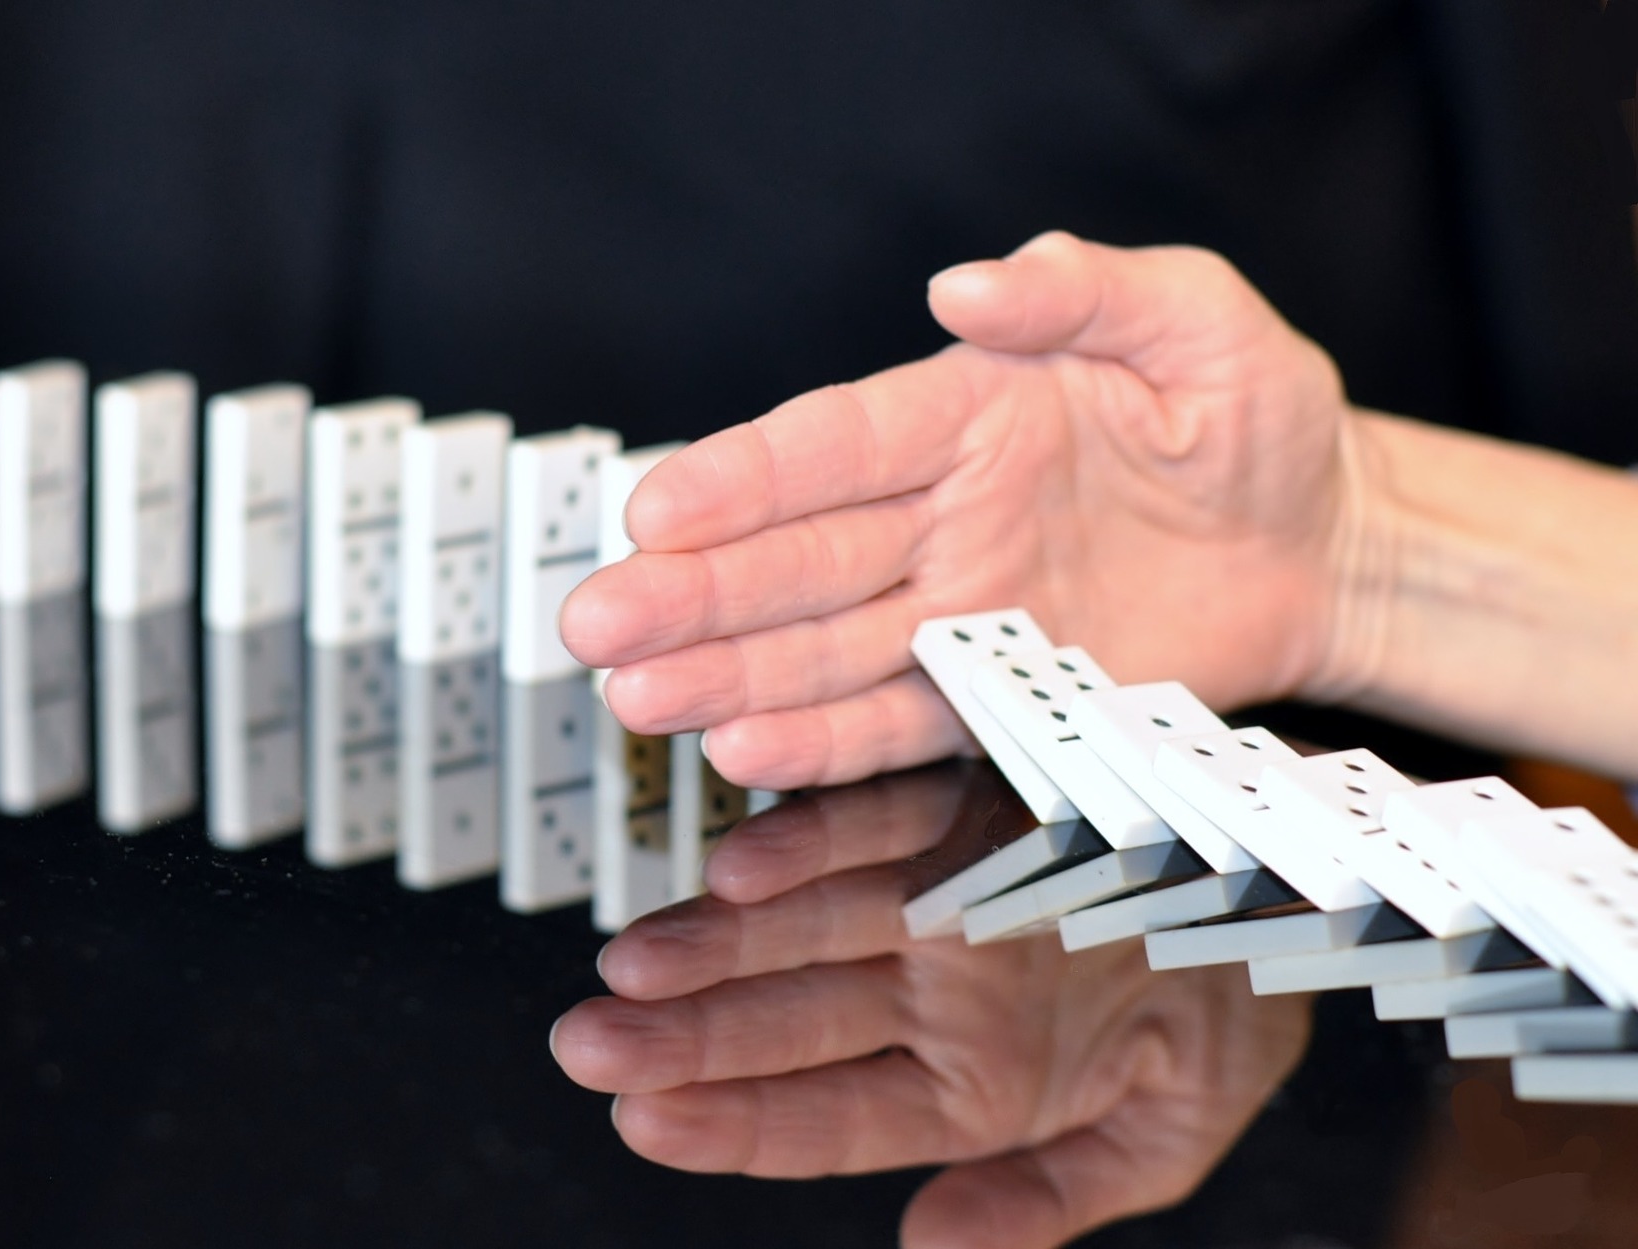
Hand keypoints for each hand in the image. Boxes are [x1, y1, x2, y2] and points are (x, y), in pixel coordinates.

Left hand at [550, 766, 1313, 1248]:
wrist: (1302, 882)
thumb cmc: (1233, 1012)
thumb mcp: (1166, 1137)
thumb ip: (1051, 1200)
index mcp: (969, 1083)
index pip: (824, 1116)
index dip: (731, 1124)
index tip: (641, 1121)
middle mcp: (933, 988)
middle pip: (785, 1020)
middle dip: (682, 1035)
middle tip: (586, 1041)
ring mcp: (940, 895)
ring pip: (804, 923)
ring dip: (716, 941)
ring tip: (632, 963)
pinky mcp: (963, 804)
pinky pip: (879, 824)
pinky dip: (816, 841)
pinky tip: (744, 864)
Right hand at [560, 232, 1356, 788]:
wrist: (1327, 545)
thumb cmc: (1259, 421)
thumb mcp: (1194, 322)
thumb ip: (1084, 291)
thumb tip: (967, 283)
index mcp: (968, 413)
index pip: (830, 446)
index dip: (740, 479)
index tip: (654, 508)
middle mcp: (942, 516)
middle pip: (794, 557)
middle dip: (691, 591)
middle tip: (596, 621)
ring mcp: (963, 611)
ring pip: (822, 648)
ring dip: (728, 676)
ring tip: (638, 698)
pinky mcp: (1001, 694)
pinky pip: (899, 721)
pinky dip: (824, 740)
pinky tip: (745, 747)